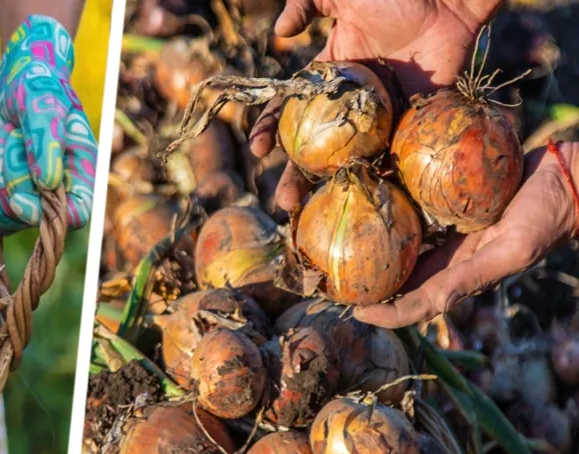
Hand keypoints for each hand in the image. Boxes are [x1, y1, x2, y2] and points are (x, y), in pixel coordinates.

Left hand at [0, 15, 96, 234]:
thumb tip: (47, 182)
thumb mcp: (44, 106)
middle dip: (12, 178)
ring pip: (8, 214)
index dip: (48, 215)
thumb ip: (46, 141)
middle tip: (14, 135)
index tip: (20, 199)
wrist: (21, 82)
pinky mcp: (11, 191)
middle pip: (33, 215)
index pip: (76, 214)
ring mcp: (34, 193)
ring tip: (5, 136)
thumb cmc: (41, 87)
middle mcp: (60, 189)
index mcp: (82, 172)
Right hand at [249, 0, 499, 211]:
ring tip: (323, 212)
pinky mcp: (416, 120)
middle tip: (284, 201)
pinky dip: (385, 179)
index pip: (293, 109)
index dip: (271, 130)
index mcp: (332, 74)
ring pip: (353, 158)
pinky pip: (397, 155)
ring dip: (335, 186)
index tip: (258, 152)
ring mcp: (385, 114)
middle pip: (319, 146)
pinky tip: (370, 203)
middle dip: (297, 175)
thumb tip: (279, 34)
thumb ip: (305, 5)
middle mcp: (354, 100)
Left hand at [353, 143, 578, 327]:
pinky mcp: (451, 204)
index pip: (413, 304)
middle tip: (330, 278)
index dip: (382, 311)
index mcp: (460, 276)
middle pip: (400, 276)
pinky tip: (370, 198)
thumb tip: (432, 306)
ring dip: (373, 246)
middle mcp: (449, 257)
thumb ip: (470, 278)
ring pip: (402, 244)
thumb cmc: (546, 218)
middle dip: (366, 281)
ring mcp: (450, 231)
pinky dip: (393, 209)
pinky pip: (415, 209)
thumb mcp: (509, 252)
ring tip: (338, 240)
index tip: (349, 309)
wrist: (570, 178)